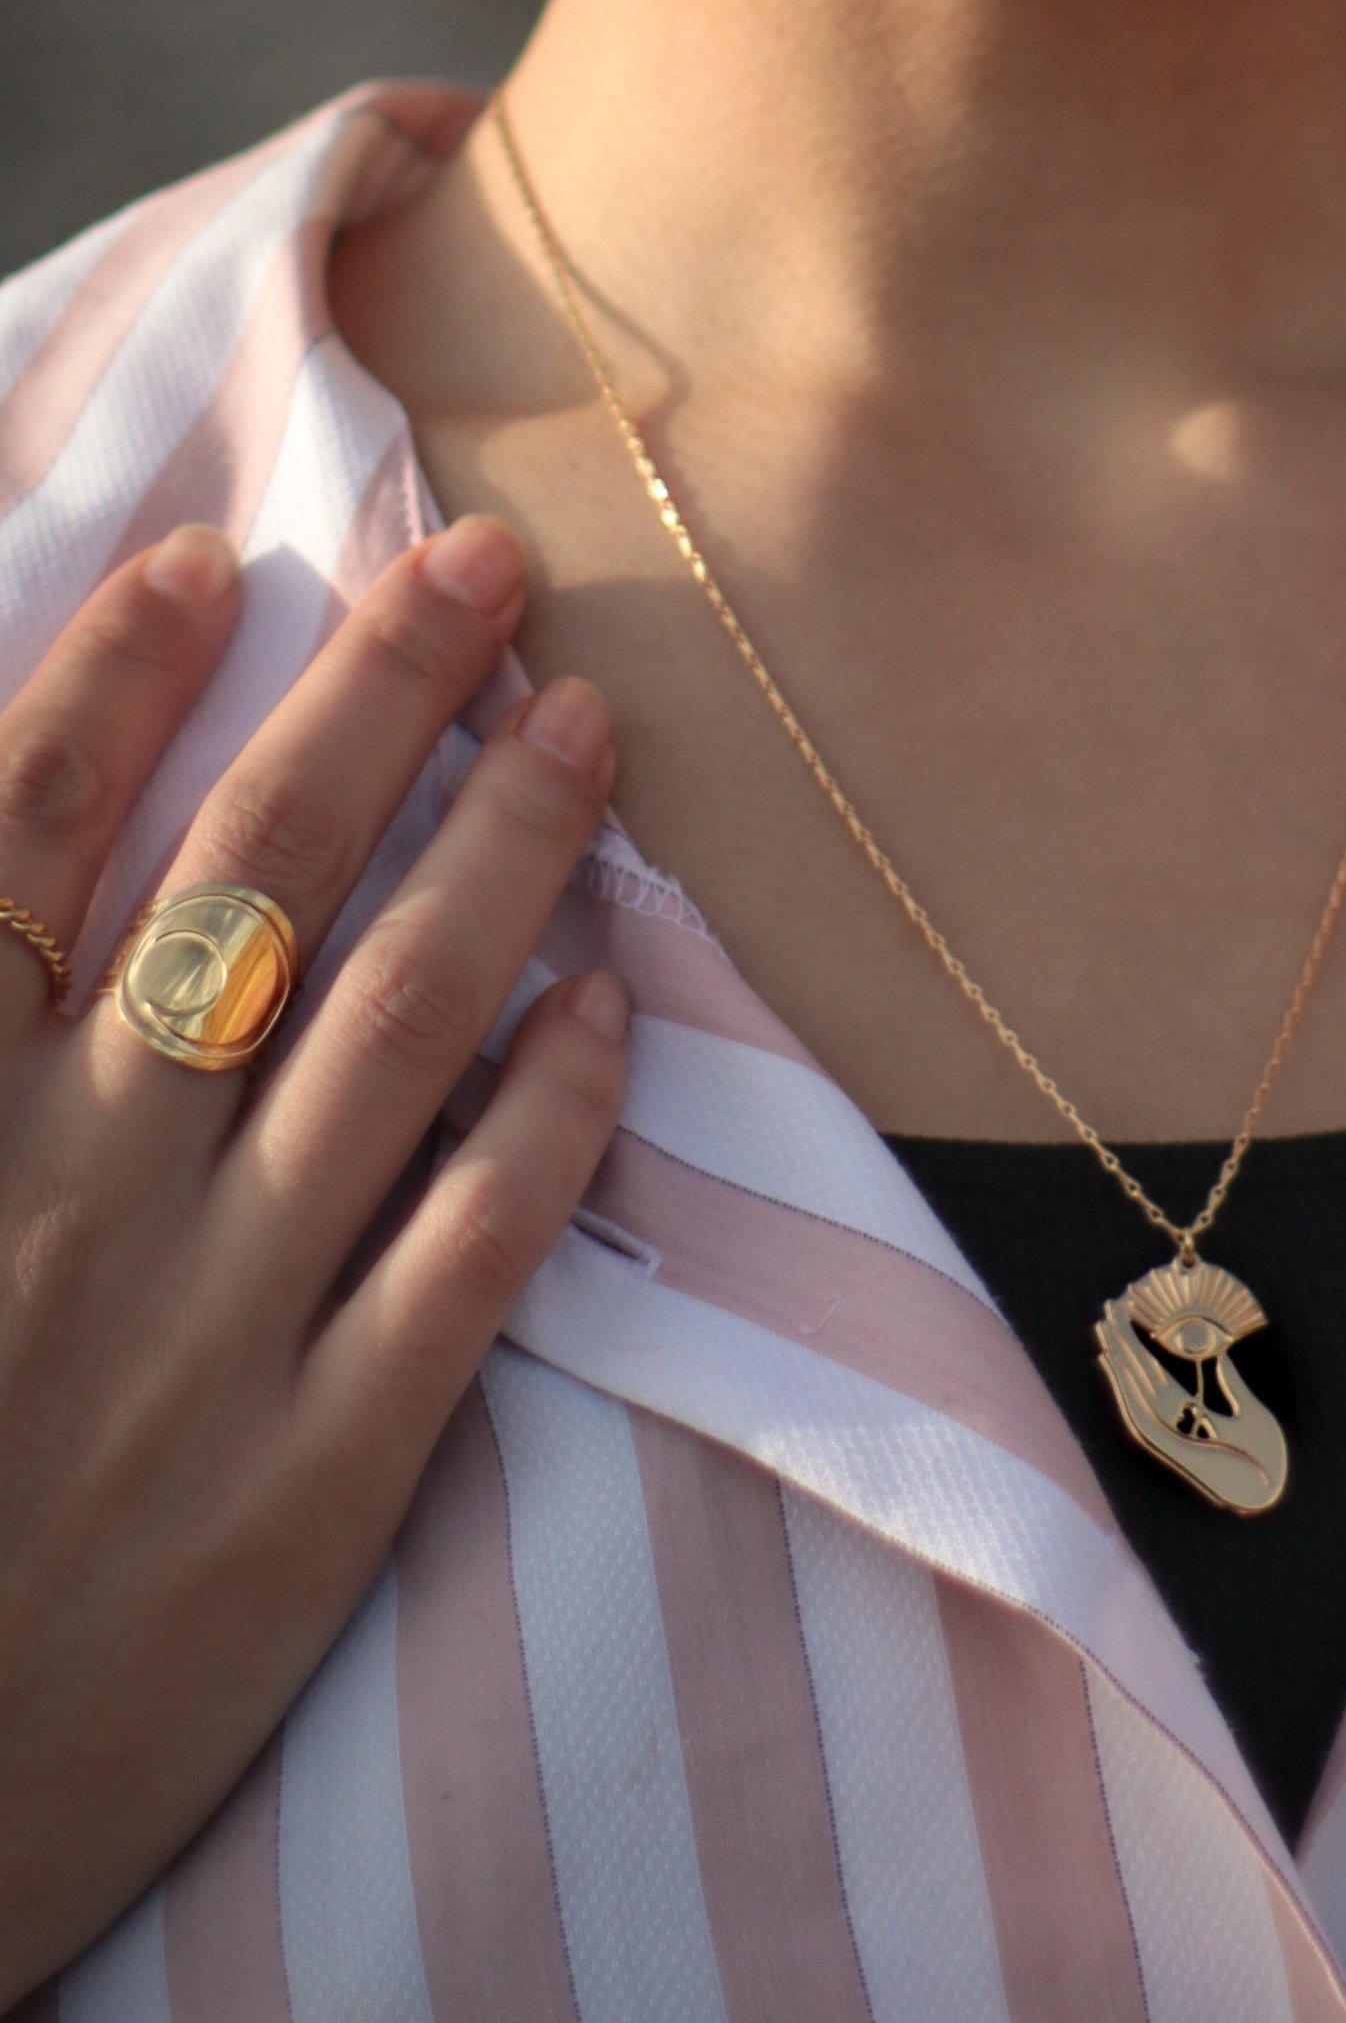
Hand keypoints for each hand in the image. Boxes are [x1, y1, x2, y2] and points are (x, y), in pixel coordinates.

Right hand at [0, 515, 626, 2008]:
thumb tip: (3, 919)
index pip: (24, 835)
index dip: (120, 673)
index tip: (219, 551)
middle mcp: (74, 1190)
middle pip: (254, 877)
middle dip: (373, 691)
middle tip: (481, 563)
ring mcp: (214, 1327)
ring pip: (398, 1019)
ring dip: (504, 846)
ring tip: (582, 723)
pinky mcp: (325, 1471)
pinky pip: (475, 1245)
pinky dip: (551, 1108)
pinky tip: (608, 999)